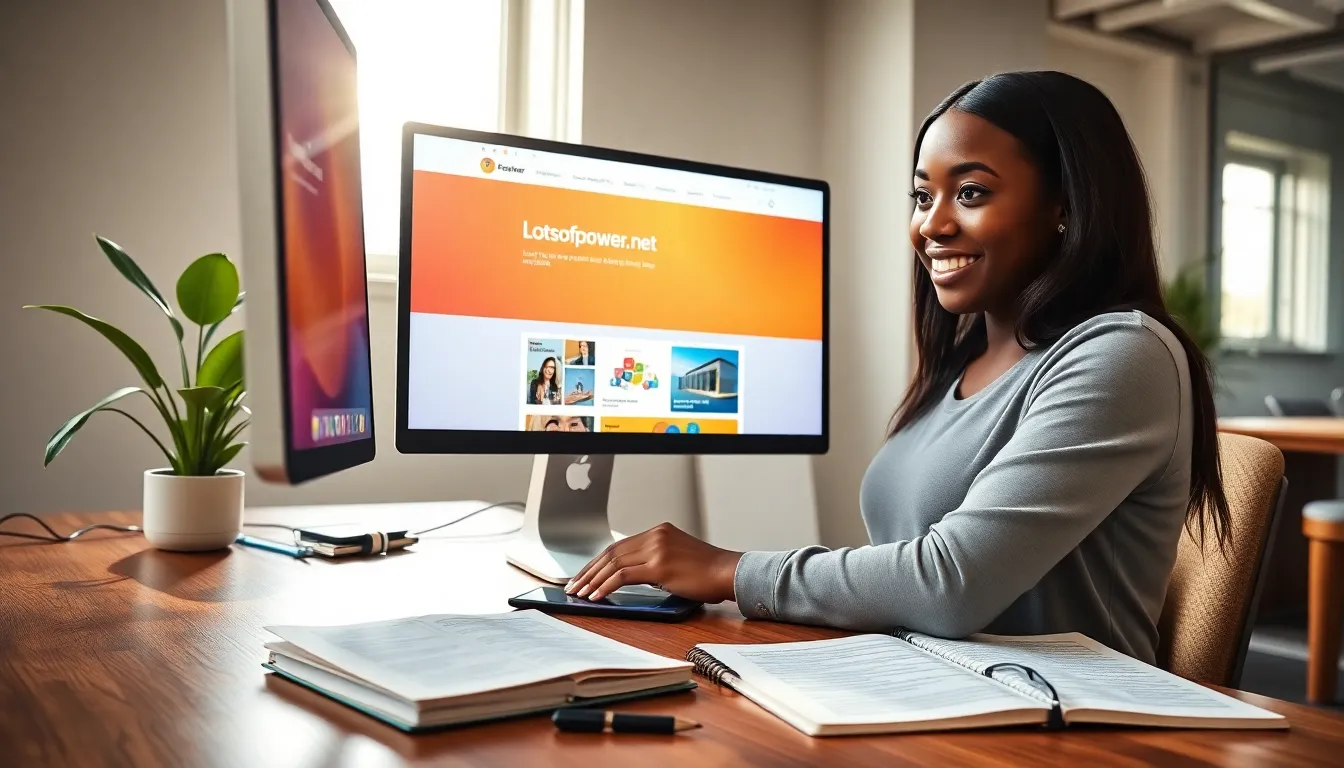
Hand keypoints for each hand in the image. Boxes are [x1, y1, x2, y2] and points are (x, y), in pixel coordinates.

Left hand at [565, 522, 742, 602]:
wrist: (729, 573)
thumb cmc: (708, 572)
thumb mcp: (677, 558)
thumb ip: (653, 561)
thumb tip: (627, 576)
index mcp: (659, 531)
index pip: (619, 545)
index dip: (598, 561)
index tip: (584, 574)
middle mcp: (656, 535)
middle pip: (612, 552)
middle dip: (589, 570)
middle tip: (573, 585)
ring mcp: (657, 549)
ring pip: (614, 563)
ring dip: (593, 579)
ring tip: (580, 593)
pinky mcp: (660, 565)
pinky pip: (624, 576)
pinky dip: (607, 586)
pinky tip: (597, 596)